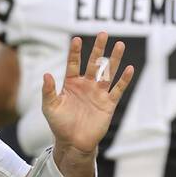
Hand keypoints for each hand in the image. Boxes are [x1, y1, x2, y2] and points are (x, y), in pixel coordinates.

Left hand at [42, 32, 132, 161]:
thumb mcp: (50, 108)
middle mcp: (86, 85)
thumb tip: (46, 74)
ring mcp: (98, 93)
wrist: (73, 143)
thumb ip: (48, 91)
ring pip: (108, 72)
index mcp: (71, 84)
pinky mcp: (108, 104)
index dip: (75, 52)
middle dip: (98, 49)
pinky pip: (118, 89)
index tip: (76, 39)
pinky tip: (129, 68)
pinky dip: (124, 80)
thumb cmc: (59, 125)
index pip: (73, 63)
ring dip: (114, 59)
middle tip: (103, 33)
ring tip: (120, 44)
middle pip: (94, 63)